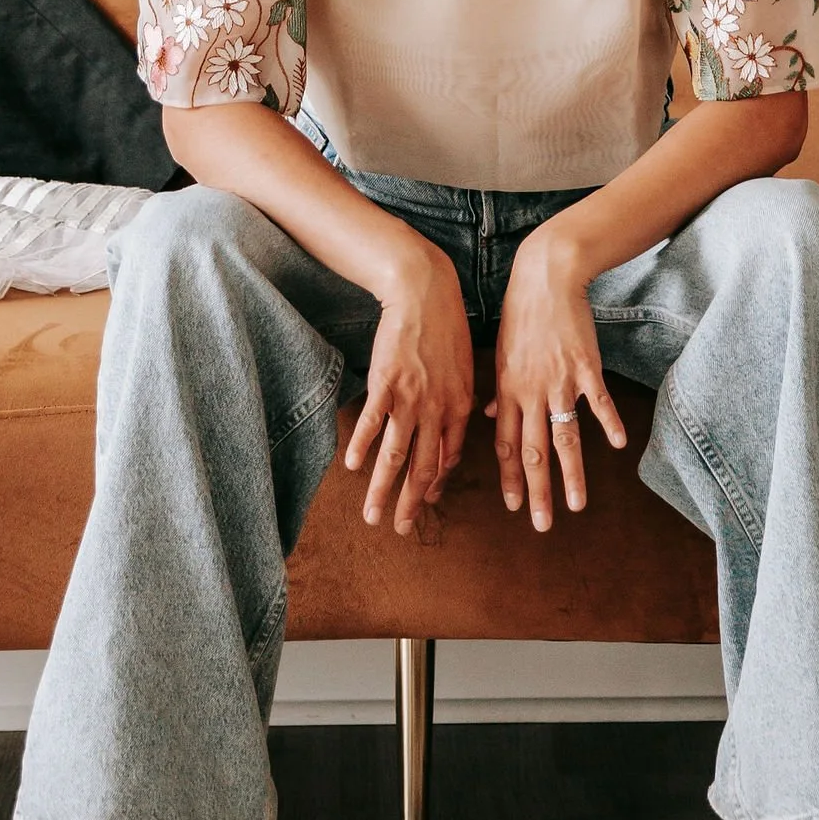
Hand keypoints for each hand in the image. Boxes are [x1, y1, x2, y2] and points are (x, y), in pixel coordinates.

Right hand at [345, 239, 474, 534]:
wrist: (425, 291)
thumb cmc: (446, 325)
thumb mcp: (465, 365)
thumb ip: (463, 398)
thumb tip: (465, 421)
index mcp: (460, 406)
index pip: (449, 457)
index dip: (435, 483)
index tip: (423, 500)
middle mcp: (438, 409)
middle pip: (423, 467)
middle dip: (410, 503)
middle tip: (399, 528)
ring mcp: (411, 397)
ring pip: (396, 454)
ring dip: (383, 489)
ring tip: (372, 515)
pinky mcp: (387, 382)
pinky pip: (372, 422)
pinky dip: (362, 445)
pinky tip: (353, 465)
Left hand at [489, 220, 626, 531]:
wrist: (545, 277)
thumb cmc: (521, 313)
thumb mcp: (501, 352)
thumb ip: (498, 390)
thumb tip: (489, 415)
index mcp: (508, 390)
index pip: (505, 444)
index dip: (510, 477)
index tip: (515, 505)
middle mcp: (531, 392)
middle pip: (533, 451)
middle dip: (537, 491)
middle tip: (541, 525)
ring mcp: (560, 381)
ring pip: (564, 437)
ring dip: (570, 474)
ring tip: (576, 506)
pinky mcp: (586, 366)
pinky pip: (597, 401)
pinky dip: (608, 423)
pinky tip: (618, 445)